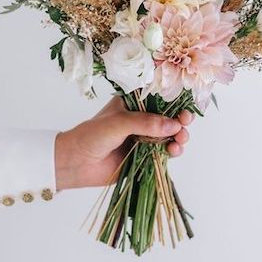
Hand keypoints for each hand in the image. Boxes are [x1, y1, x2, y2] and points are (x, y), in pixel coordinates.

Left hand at [54, 95, 192, 189]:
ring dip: (179, 137)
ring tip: (179, 142)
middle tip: (185, 125)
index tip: (184, 108)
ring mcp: (143, 137)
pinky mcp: (144, 156)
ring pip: (169, 135)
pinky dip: (172, 151)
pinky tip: (174, 151)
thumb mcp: (119, 123)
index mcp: (134, 103)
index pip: (160, 98)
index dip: (175, 102)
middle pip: (169, 117)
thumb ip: (147, 123)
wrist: (76, 163)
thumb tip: (174, 125)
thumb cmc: (92, 135)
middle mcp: (141, 119)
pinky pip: (164, 152)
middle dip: (180, 121)